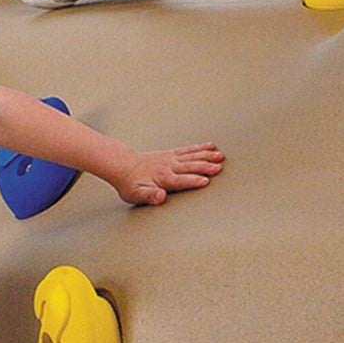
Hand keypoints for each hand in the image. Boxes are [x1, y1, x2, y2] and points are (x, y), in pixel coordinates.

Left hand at [111, 143, 226, 206]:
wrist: (123, 166)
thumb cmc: (130, 183)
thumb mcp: (136, 194)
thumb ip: (149, 196)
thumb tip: (160, 196)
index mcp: (162, 178)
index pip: (180, 180)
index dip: (193, 181)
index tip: (205, 181)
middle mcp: (169, 166)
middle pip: (190, 166)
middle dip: (205, 167)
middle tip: (218, 168)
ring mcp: (171, 158)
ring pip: (192, 156)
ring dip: (206, 156)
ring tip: (220, 156)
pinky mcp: (172, 153)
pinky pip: (188, 149)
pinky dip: (200, 147)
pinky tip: (211, 146)